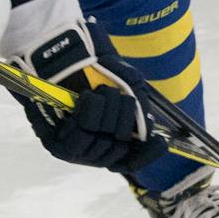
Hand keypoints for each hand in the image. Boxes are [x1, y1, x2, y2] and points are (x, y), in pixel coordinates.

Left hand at [18, 29, 166, 172]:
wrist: (66, 56)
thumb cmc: (99, 71)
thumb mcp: (131, 86)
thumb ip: (140, 111)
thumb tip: (147, 132)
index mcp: (113, 142)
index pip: (134, 161)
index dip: (149, 154)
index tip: (161, 141)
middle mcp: (96, 151)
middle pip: (121, 148)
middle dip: (122, 117)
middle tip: (115, 94)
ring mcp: (77, 151)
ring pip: (102, 142)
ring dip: (105, 112)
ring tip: (99, 92)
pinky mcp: (57, 146)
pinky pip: (81, 138)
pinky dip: (88, 114)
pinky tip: (87, 98)